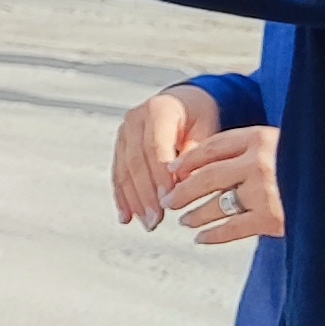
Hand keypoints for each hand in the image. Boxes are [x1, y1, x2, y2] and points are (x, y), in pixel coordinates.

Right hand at [112, 84, 216, 226]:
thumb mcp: (206, 128)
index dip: (159, 176)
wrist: (184, 102)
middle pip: (136, 162)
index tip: (167, 201)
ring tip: (148, 223)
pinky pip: (118, 174)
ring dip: (134, 201)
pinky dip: (123, 197)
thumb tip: (186, 181)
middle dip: (145, 195)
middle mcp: (135, 120)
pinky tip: (127, 216)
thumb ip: (196, 153)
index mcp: (158, 110)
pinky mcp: (120, 147)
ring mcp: (124, 133)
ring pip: (124, 171)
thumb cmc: (199, 115)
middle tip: (156, 220)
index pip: (155, 147)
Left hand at [160, 126, 282, 246]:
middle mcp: (259, 163)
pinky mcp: (271, 219)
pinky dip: (213, 235)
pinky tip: (201, 237)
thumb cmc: (310, 165)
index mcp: (260, 138)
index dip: (189, 159)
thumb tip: (211, 166)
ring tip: (184, 221)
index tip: (172, 168)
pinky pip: (232, 228)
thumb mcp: (284, 145)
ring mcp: (264, 192)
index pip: (214, 146)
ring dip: (196, 215)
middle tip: (168, 200)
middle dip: (183, 191)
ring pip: (216, 205)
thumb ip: (254, 151)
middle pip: (207, 176)